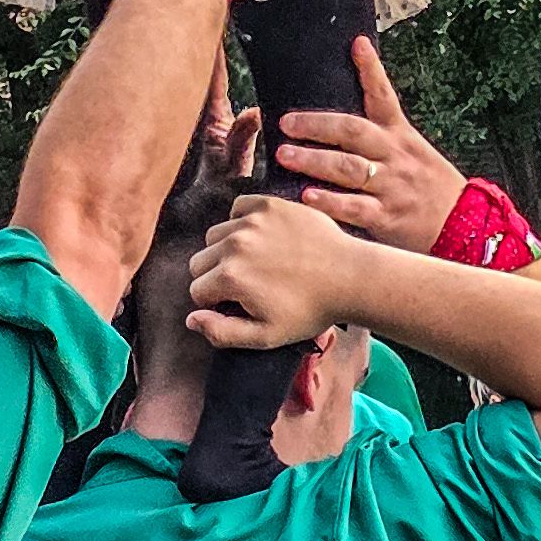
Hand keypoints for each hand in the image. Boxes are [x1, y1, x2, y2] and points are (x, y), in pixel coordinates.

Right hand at [186, 191, 367, 349]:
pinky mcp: (269, 204)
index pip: (196, 290)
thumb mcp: (265, 336)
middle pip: (200, 261)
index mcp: (230, 278)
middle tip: (247, 285)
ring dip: (226, 249)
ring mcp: (252, 221)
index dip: (215, 302)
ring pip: (216, 235)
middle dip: (215, 275)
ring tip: (255, 262)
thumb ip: (222, 332)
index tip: (238, 304)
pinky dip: (241, 221)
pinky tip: (260, 237)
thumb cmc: (310, 311)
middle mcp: (234, 244)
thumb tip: (190, 319)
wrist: (349, 277)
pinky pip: (238, 208)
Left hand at [276, 38, 463, 249]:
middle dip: (316, 125)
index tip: (356, 43)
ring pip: (348, 168)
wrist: (467, 226)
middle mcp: (395, 156)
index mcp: (401, 136)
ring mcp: (391, 185)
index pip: (384, 96)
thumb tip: (342, 125)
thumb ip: (382, 140)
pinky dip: (329, 202)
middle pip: (353, 131)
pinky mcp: (388, 216)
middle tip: (285, 122)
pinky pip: (355, 208)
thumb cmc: (434, 188)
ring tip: (284, 155)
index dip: (371, 69)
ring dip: (313, 160)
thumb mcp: (414, 154)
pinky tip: (306, 197)